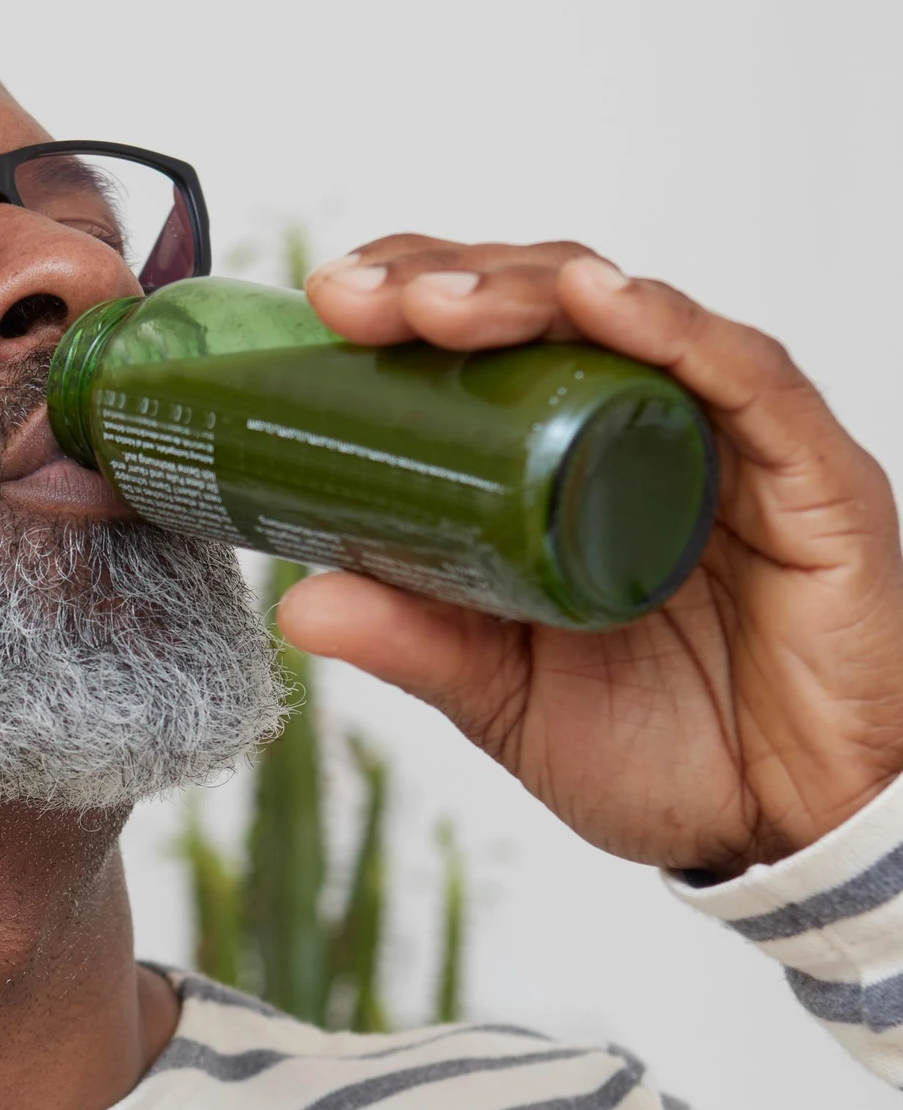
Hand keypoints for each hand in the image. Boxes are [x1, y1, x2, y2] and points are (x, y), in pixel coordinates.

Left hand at [280, 237, 902, 875]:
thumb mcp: (505, 695)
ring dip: (526, 289)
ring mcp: (727, 443)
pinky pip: (746, 377)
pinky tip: (599, 302)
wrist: (783, 829)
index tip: (325, 302)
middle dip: (441, 280)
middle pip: (543, 307)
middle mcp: (644, 430)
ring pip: (628, 317)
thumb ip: (419, 642)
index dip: (408, 299)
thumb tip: (299, 603)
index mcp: (567, 466)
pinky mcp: (810, 476)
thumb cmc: (664, 752)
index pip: (487, 342)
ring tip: (433, 303)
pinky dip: (671, 329)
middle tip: (350, 296)